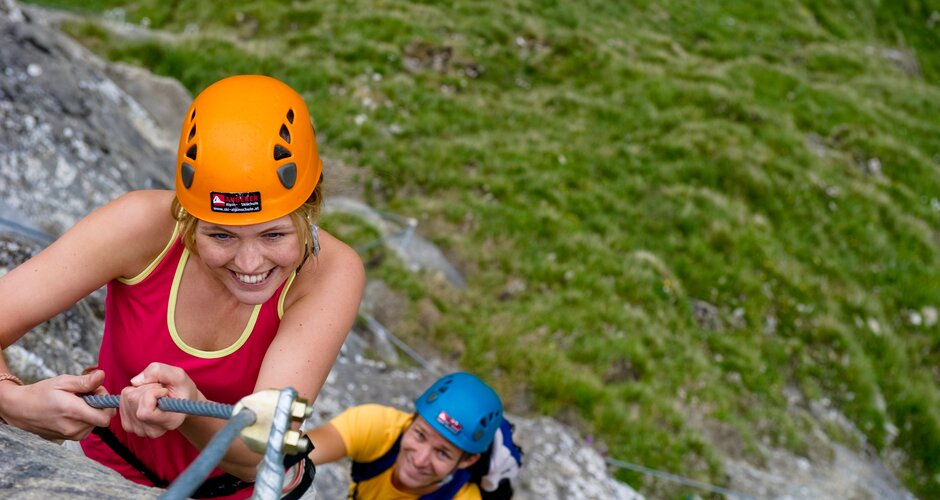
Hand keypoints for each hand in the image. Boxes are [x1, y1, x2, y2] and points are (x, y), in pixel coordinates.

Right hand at [0, 370, 114, 439]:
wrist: (21, 409)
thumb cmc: (41, 393)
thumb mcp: (63, 382)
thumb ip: (85, 381)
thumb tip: (102, 375)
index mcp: (73, 412)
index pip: (106, 417)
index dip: (106, 403)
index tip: (97, 393)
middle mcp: (74, 428)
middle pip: (101, 419)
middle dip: (98, 405)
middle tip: (84, 394)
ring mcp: (71, 436)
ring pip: (94, 424)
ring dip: (91, 412)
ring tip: (75, 402)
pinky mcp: (68, 439)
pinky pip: (85, 428)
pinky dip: (83, 419)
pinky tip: (71, 411)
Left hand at [120, 362, 200, 437]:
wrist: (182, 402)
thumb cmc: (182, 389)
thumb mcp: (178, 375)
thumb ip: (159, 372)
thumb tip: (134, 382)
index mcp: (169, 422)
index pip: (145, 412)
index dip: (152, 394)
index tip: (164, 391)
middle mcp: (153, 431)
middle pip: (134, 401)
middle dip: (146, 388)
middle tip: (161, 390)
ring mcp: (139, 430)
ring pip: (127, 400)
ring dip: (139, 391)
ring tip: (155, 394)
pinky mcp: (129, 426)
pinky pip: (122, 402)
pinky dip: (132, 394)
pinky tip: (145, 398)